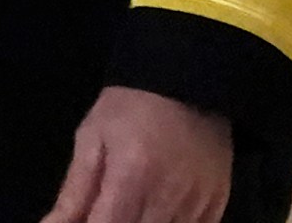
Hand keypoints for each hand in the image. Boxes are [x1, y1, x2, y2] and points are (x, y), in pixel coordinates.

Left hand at [40, 86, 232, 222]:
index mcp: (131, 177)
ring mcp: (198, 205)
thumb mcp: (92, 139)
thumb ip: (73, 193)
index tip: (88, 218)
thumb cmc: (129, 107)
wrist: (185, 81)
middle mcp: (168, 197)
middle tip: (108, 208)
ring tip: (131, 204)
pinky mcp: (218, 206)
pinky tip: (154, 210)